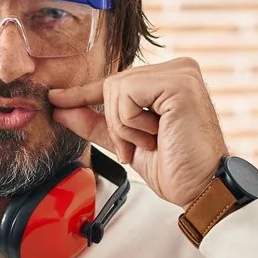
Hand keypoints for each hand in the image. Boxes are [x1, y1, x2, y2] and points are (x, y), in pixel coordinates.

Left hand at [46, 58, 228, 206]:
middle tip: (137, 148)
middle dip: (115, 124)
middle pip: (112, 84)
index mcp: (168, 79)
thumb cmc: (176, 168)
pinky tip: (157, 136)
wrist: (201, 188)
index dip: (84, 94)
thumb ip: (97, 123)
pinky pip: (126, 95)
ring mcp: (180, 72)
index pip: (116, 82)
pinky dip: (131, 124)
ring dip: (124, 127)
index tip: (56, 98)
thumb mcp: (127, 142)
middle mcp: (177, 69)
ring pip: (116, 88)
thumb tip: (61, 109)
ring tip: (152, 142)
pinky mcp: (179, 83)